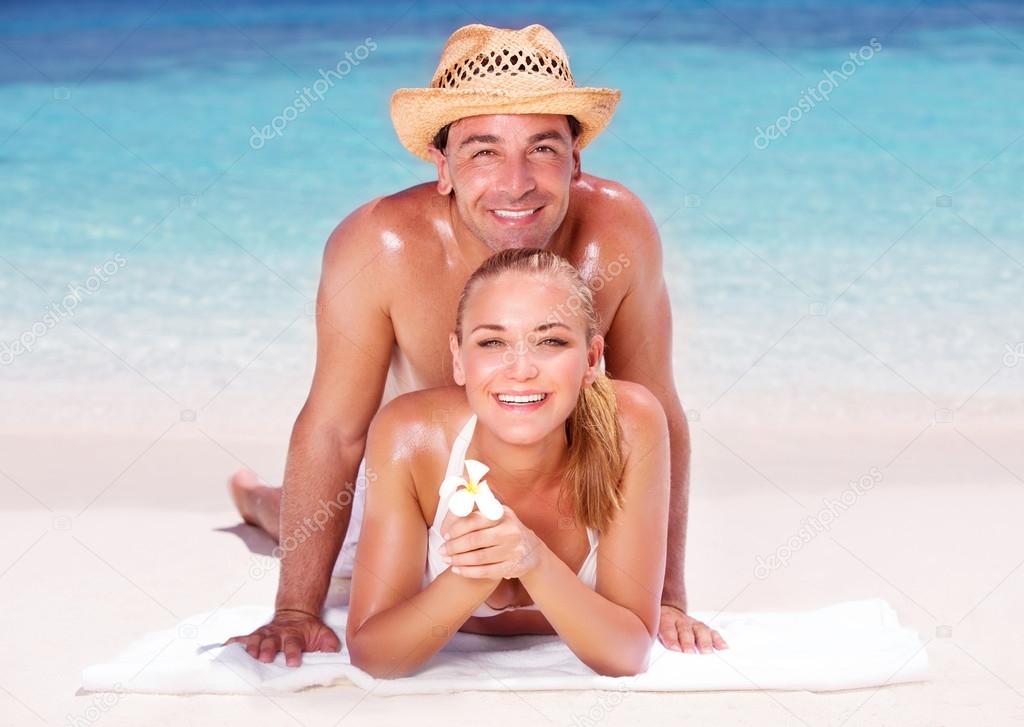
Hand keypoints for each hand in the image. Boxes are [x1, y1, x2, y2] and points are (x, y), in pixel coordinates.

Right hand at [224, 608, 339, 666]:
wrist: (296, 613)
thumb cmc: (308, 629)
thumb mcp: (322, 633)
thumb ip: (328, 642)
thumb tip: (333, 649)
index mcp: (294, 635)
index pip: (294, 644)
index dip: (293, 653)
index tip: (293, 662)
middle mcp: (278, 634)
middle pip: (271, 642)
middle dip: (268, 649)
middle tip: (265, 657)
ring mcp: (266, 634)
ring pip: (256, 639)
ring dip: (252, 647)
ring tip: (248, 653)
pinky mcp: (256, 635)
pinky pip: (242, 637)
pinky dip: (233, 642)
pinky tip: (224, 646)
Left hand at [439, 505, 541, 579]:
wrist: (532, 550)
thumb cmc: (506, 529)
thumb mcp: (498, 514)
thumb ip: (479, 506)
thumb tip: (457, 491)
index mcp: (503, 515)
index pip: (475, 520)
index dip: (457, 528)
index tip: (445, 536)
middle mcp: (510, 531)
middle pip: (475, 540)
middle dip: (454, 547)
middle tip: (441, 550)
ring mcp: (513, 550)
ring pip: (479, 557)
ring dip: (459, 560)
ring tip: (446, 560)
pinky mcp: (512, 566)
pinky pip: (486, 571)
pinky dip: (469, 572)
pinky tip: (457, 570)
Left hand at [658, 604, 727, 652]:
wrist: (668, 612)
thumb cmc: (660, 627)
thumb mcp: (654, 631)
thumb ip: (655, 642)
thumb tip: (655, 658)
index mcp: (665, 620)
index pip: (667, 628)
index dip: (670, 637)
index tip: (674, 648)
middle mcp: (680, 620)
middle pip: (685, 630)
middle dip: (688, 642)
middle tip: (689, 653)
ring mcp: (693, 623)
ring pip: (700, 629)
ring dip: (704, 642)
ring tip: (706, 653)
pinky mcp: (703, 628)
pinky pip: (712, 632)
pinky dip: (718, 640)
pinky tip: (723, 648)